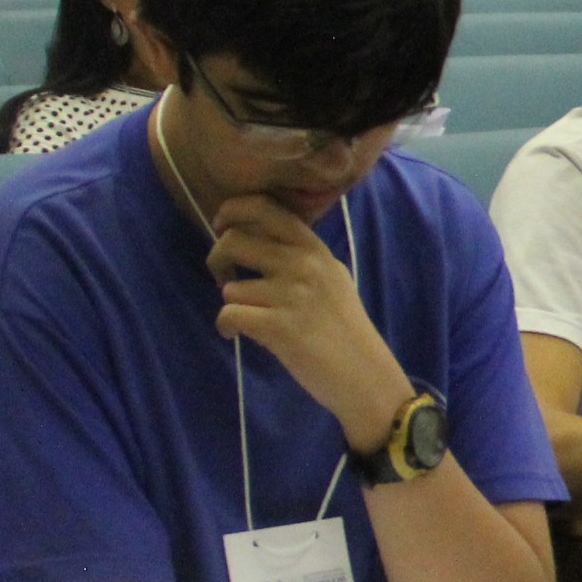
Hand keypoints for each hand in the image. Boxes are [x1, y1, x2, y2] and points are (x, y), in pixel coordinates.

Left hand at [206, 196, 414, 446]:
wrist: (364, 374)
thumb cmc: (346, 328)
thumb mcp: (332, 277)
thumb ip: (302, 255)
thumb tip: (256, 237)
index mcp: (314, 248)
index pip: (263, 207)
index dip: (232, 211)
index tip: (224, 229)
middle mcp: (303, 264)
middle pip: (234, 239)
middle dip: (217, 259)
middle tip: (224, 277)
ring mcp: (291, 295)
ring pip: (230, 286)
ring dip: (230, 304)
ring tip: (246, 318)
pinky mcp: (279, 326)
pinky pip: (229, 315)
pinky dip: (225, 327)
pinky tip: (235, 335)